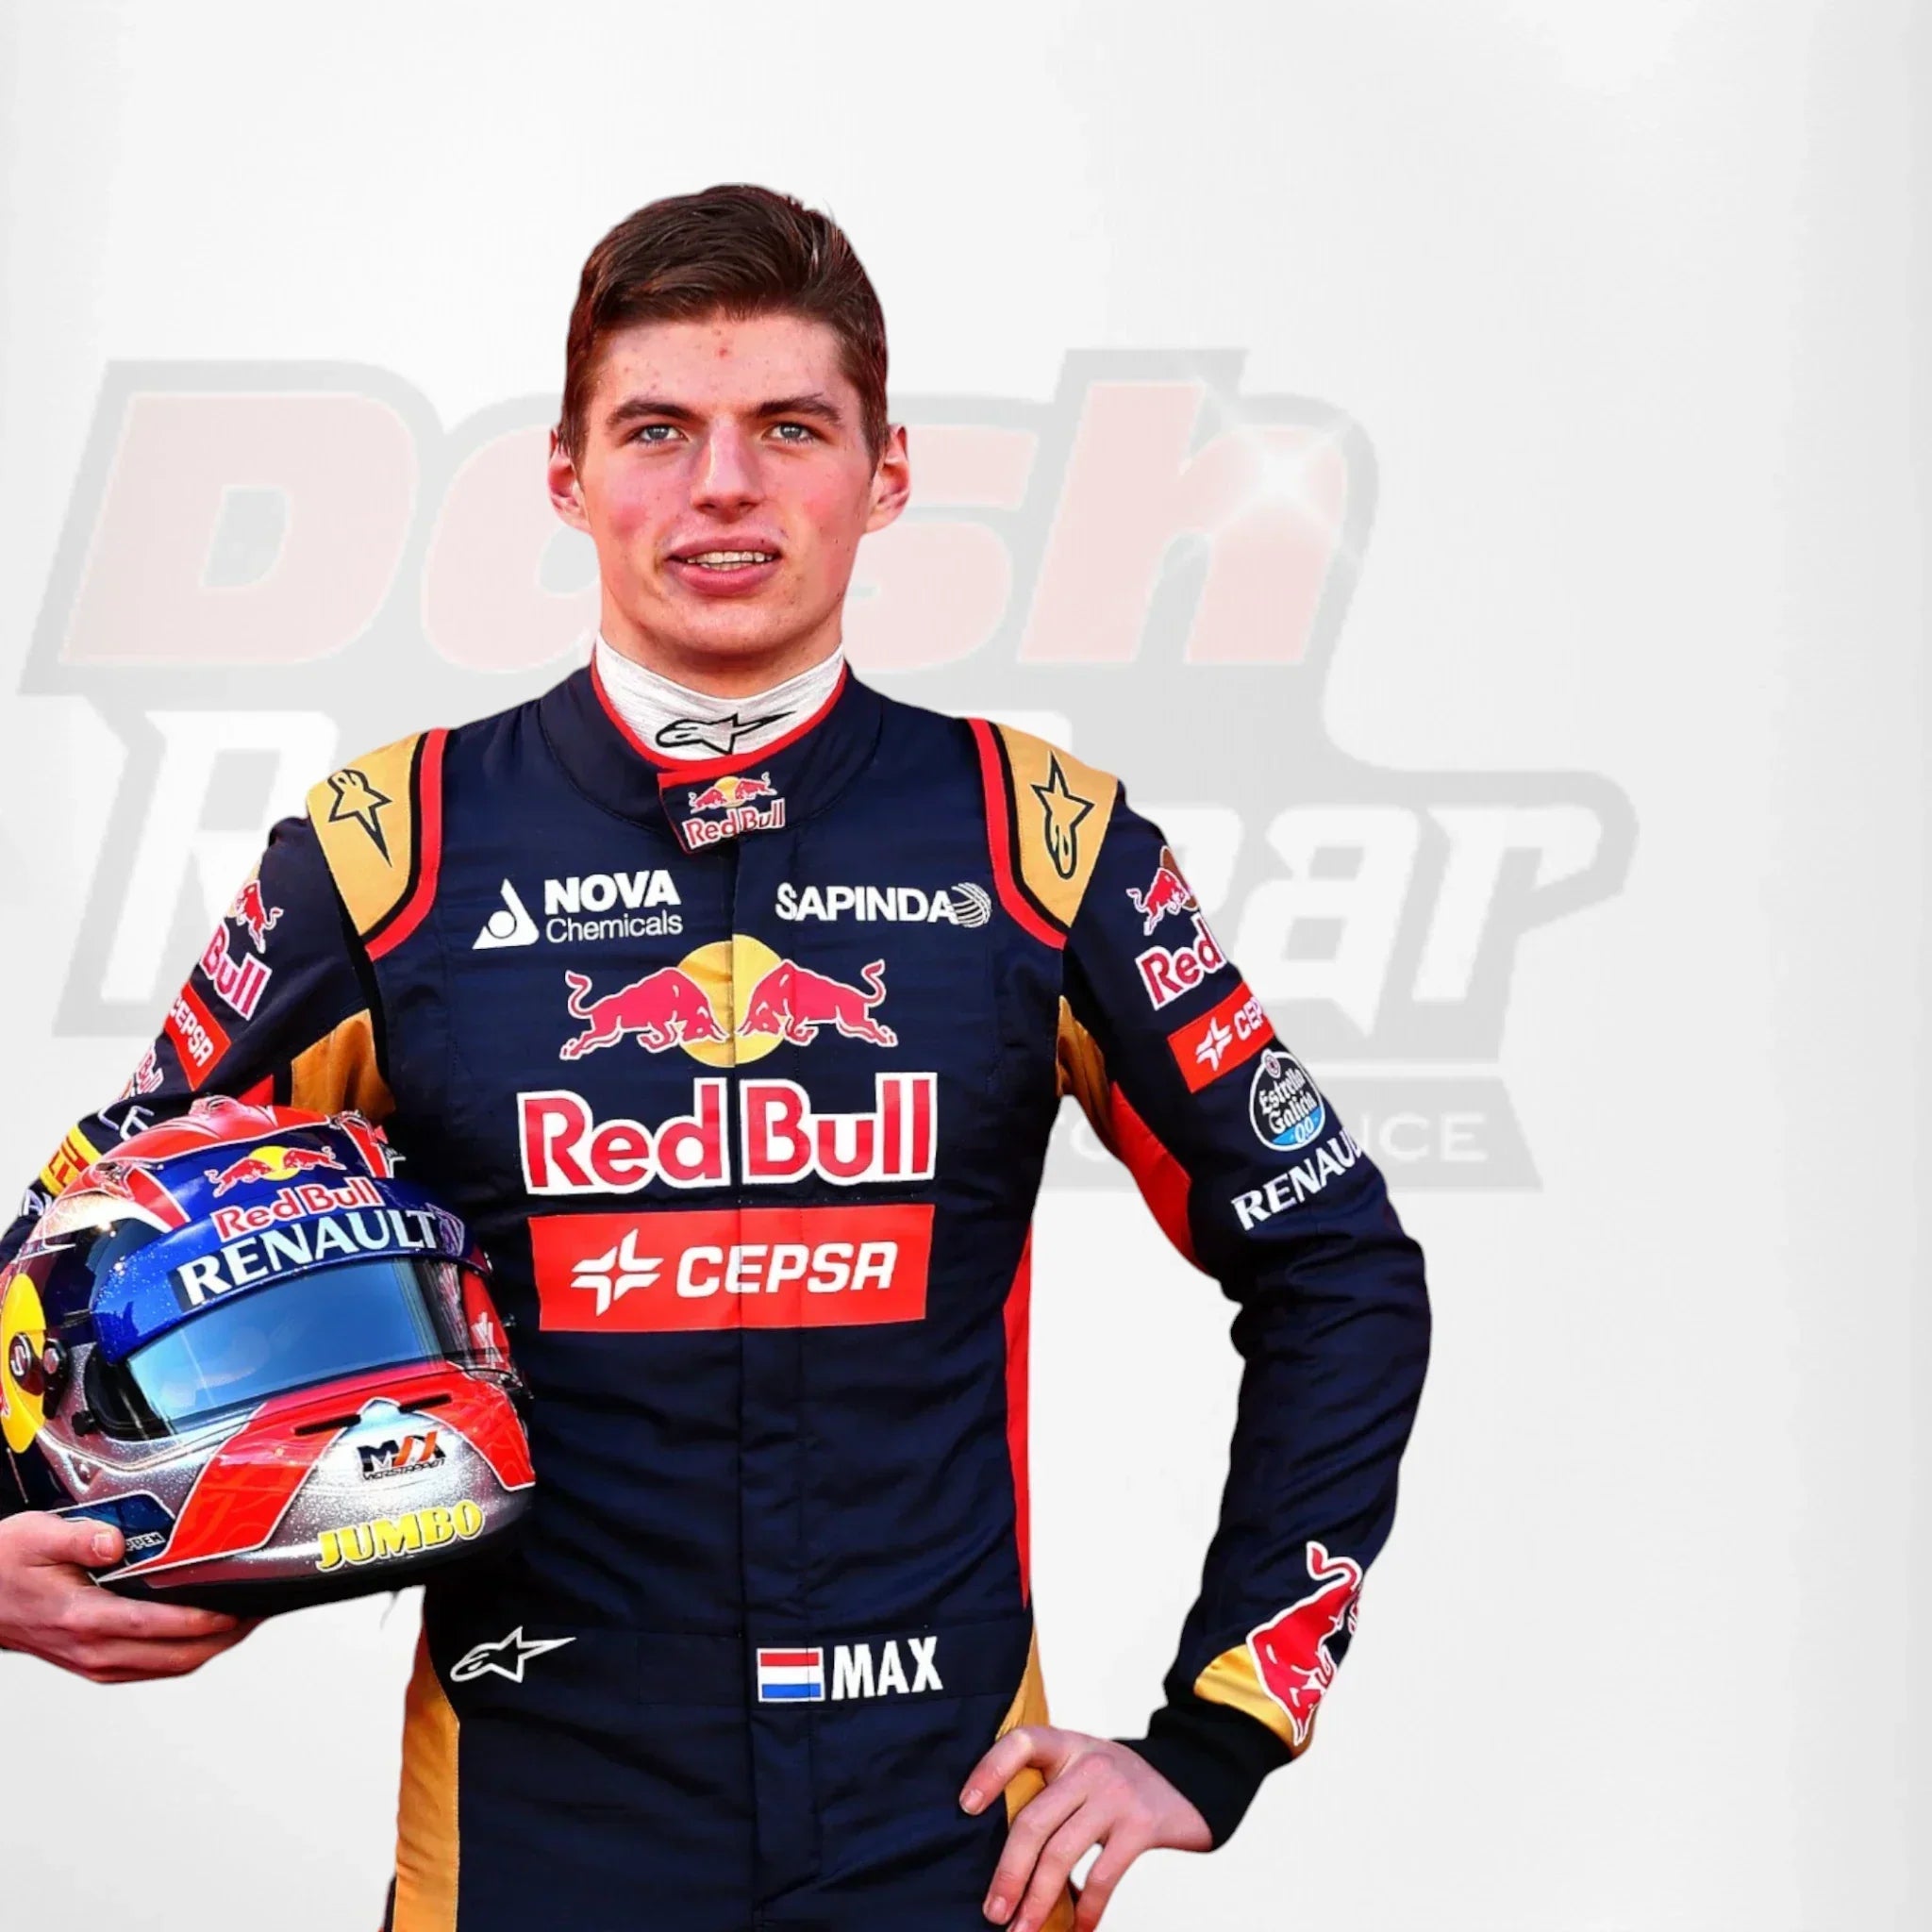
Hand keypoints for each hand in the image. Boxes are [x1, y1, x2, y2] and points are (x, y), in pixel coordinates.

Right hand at [0, 1513, 257, 1682]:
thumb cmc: (4, 1567)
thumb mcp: (35, 1536)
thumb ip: (79, 1537)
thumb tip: (114, 1542)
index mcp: (83, 1618)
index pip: (159, 1626)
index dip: (206, 1620)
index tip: (239, 1606)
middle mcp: (94, 1649)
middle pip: (177, 1656)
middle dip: (225, 1636)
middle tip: (258, 1610)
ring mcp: (97, 1662)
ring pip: (171, 1666)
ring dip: (212, 1647)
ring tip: (244, 1619)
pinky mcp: (99, 1664)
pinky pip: (155, 1667)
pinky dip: (189, 1651)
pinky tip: (207, 1630)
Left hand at [960, 1726, 1211, 1930]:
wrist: (1187, 1781)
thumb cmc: (1117, 1783)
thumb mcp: (1082, 1768)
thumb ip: (1048, 1791)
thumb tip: (1003, 1855)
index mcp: (1067, 1745)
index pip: (1021, 1743)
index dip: (990, 1770)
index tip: (965, 1807)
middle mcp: (1089, 1763)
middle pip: (1034, 1819)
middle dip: (1009, 1873)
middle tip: (993, 1912)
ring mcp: (1117, 1793)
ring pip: (1062, 1853)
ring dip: (1038, 1901)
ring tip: (1022, 1929)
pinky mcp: (1141, 1825)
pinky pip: (1102, 1875)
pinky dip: (1085, 1910)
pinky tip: (1075, 1930)